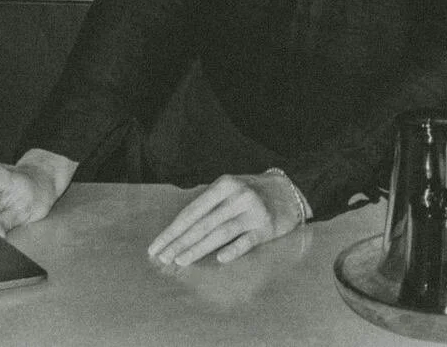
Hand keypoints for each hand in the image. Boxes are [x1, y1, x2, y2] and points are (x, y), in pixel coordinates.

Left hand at [147, 172, 305, 266]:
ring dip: (198, 248)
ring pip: (220, 233)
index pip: (193, 211)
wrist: (289, 192)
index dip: (173, 230)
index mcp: (225, 185)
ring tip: (180, 261)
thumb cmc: (251, 192)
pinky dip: (233, 250)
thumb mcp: (230, 189)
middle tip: (162, 257)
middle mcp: (238, 196)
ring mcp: (253, 212)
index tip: (157, 246)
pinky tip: (219, 259)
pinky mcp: (266, 227)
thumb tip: (177, 229)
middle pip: (203, 223)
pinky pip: (247, 241)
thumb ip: (208, 203)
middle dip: (180, 242)